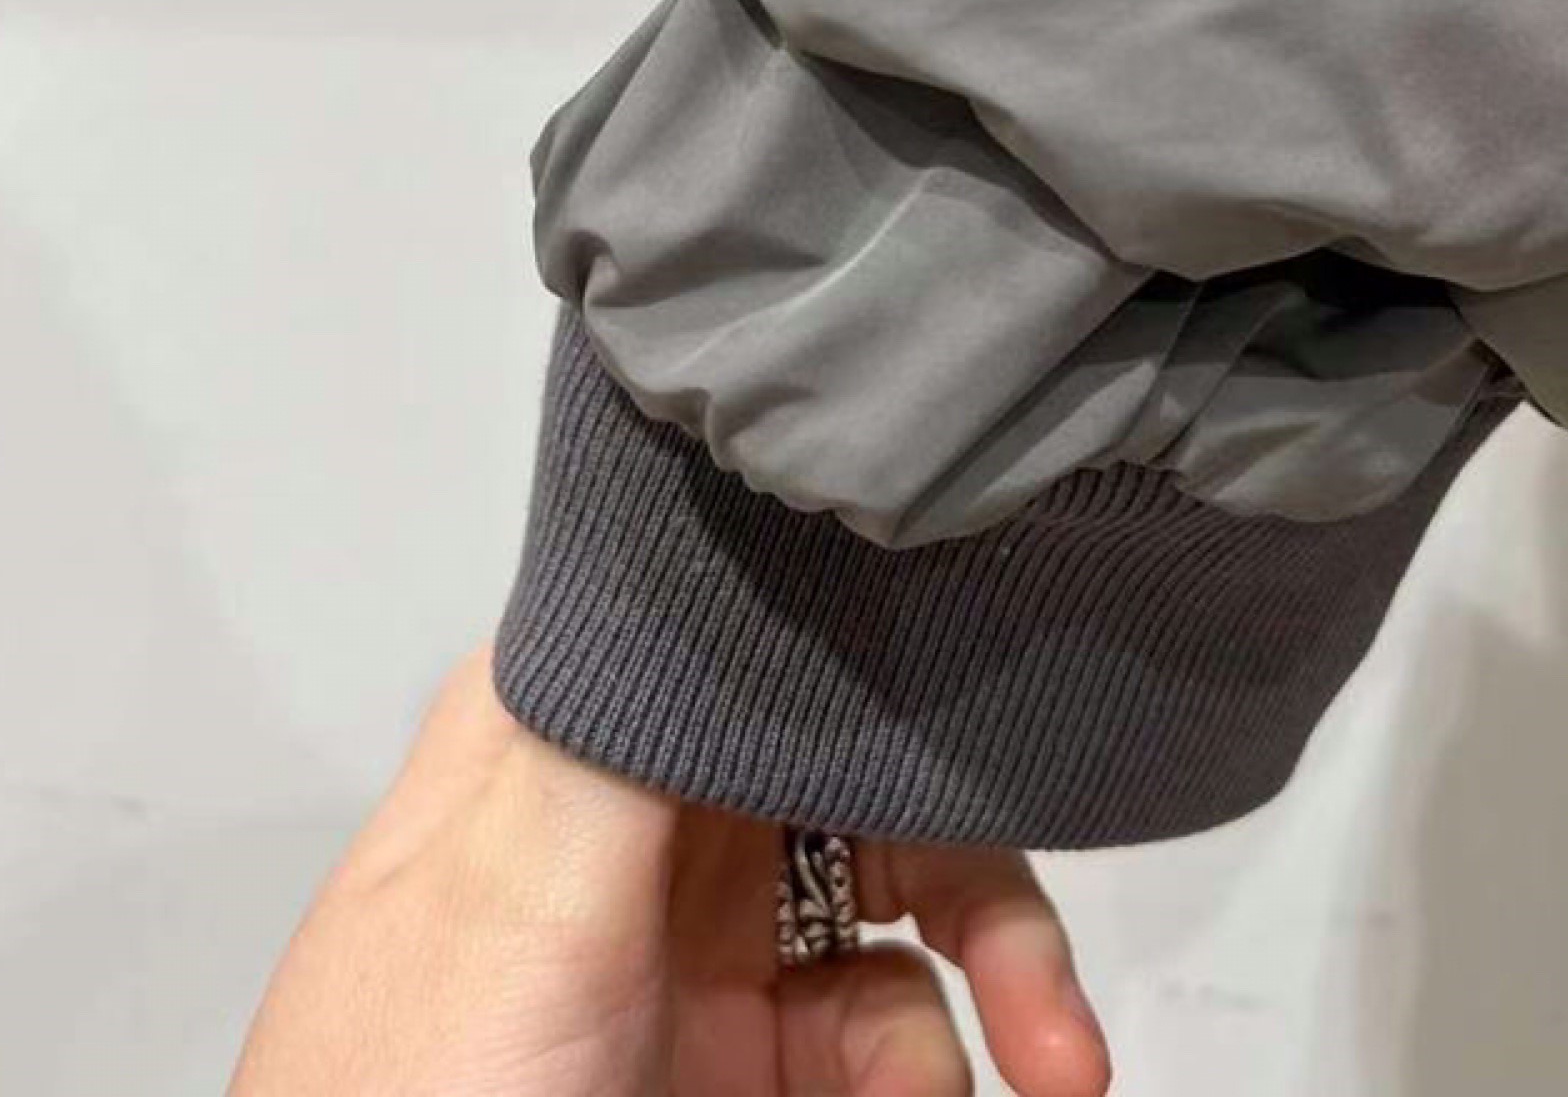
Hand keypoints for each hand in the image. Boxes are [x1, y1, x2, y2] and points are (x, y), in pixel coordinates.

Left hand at [226, 644, 1112, 1095]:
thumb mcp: (513, 892)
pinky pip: (885, 1054)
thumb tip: (718, 525)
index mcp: (584, 740)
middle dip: (990, 906)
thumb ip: (627, 716)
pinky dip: (931, 1080)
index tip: (1013, 768)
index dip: (910, 703)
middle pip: (879, 804)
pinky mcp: (732, 1071)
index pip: (781, 658)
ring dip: (991, 1016)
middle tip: (1053, 1025)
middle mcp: (649, 833)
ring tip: (1037, 1081)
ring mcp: (695, 962)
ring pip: (905, 947)